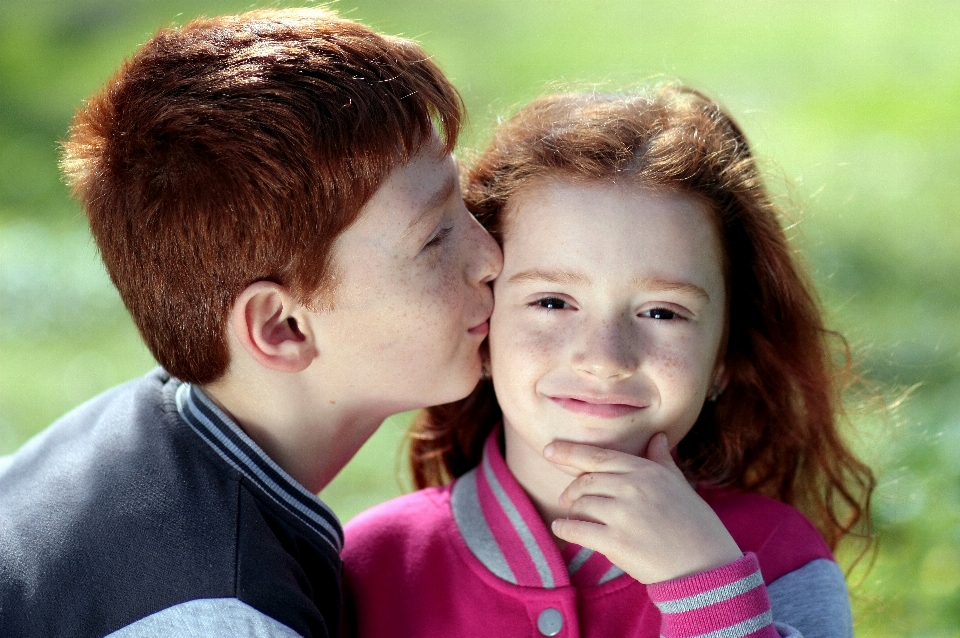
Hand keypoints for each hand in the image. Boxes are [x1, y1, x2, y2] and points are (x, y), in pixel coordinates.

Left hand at [544, 432, 741, 583]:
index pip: (599, 456)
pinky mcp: (616, 542)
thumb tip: (658, 437)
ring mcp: (623, 514)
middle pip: (585, 481)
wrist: (706, 566)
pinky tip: (561, 528)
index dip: (569, 452)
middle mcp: (633, 488)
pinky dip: (565, 528)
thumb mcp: (680, 486)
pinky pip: (577, 530)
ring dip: (571, 511)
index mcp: (646, 471)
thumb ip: (662, 461)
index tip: (549, 449)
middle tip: (566, 498)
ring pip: (580, 504)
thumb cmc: (695, 525)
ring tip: (572, 516)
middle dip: (572, 490)